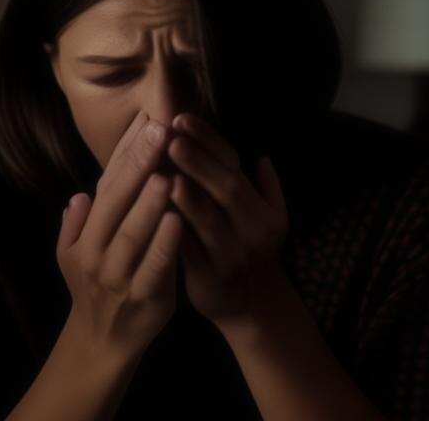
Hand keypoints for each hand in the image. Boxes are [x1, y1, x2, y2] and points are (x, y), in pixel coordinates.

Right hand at [55, 110, 183, 362]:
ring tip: (168, 171)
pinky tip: (179, 221)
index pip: (107, 183)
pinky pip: (154, 268)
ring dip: (150, 202)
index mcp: (87, 234)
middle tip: (160, 129)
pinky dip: (165, 244)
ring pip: (133, 233)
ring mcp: (118, 275)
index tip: (146, 119)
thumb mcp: (73, 256)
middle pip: (117, 200)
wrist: (101, 344)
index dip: (126, 151)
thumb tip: (79, 194)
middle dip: (139, 164)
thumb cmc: (95, 290)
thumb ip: (76, 224)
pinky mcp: (144, 298)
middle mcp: (97, 250)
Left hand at [165, 112, 290, 333]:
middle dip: (197, 161)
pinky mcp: (211, 279)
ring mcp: (233, 255)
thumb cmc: (254, 254)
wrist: (254, 308)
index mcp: (262, 209)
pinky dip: (173, 233)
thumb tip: (260, 157)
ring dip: (188, 198)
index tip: (182, 119)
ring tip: (165, 173)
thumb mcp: (273, 221)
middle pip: (226, 189)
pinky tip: (155, 217)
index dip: (209, 142)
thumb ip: (268, 189)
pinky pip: (191, 253)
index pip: (234, 166)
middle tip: (170, 135)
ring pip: (210, 222)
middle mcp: (253, 229)